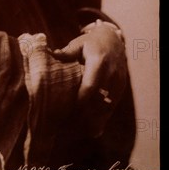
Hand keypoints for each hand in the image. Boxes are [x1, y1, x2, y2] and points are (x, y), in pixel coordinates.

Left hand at [53, 22, 126, 137]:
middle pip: (99, 101)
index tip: (68, 110)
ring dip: (92, 120)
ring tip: (75, 129)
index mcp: (99, 62)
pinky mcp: (120, 91)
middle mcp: (112, 75)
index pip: (91, 86)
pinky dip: (100, 118)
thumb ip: (66, 52)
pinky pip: (111, 109)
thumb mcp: (78, 44)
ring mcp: (118, 84)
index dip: (80, 100)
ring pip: (106, 109)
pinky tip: (88, 128)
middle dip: (84, 114)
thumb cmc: (91, 43)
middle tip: (67, 124)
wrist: (114, 40)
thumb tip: (50, 55)